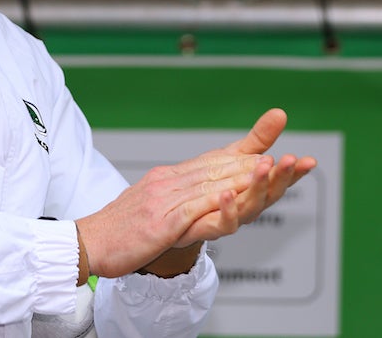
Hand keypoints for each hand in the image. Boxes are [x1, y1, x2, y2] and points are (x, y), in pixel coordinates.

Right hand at [76, 108, 316, 278]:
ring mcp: (163, 201)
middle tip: (295, 160)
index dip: (251, 150)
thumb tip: (212, 193)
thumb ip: (185, 199)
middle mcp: (169, 182)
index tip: (279, 137)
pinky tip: (231, 198)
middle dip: (261, 164)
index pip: (217, 160)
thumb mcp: (156, 208)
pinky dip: (213, 204)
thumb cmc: (121, 230)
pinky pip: (191, 213)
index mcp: (170, 177)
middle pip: (222, 169)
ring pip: (212, 186)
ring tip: (274, 169)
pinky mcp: (158, 224)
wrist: (86, 244)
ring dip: (246, 178)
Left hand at [174, 108, 316, 245]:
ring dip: (259, 187)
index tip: (309, 160)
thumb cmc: (213, 181)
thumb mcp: (237, 154)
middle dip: (282, 176)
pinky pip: (225, 222)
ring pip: (252, 205)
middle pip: (271, 192)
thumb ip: (260, 138)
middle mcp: (250, 204)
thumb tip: (280, 113)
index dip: (295, 171)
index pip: (281, 178)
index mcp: (259, 187)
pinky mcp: (214, 227)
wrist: (181, 208)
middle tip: (290, 159)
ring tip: (264, 166)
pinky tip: (227, 194)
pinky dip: (228, 209)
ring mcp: (235, 217)